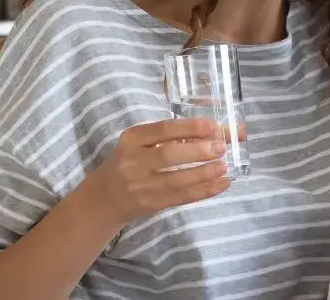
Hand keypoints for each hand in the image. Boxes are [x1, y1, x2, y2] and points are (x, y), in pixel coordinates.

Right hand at [79, 118, 235, 224]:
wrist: (106, 196)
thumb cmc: (132, 161)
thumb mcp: (144, 143)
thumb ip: (177, 135)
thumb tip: (222, 130)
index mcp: (133, 139)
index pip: (163, 130)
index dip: (190, 128)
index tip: (214, 126)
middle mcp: (133, 161)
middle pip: (169, 155)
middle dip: (198, 151)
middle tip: (221, 148)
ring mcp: (141, 185)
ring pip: (177, 180)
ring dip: (204, 174)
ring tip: (223, 167)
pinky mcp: (151, 204)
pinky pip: (182, 197)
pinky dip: (204, 191)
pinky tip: (221, 184)